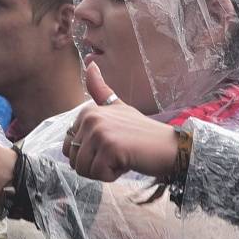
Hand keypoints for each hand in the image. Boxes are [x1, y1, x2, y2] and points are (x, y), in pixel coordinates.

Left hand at [64, 62, 178, 179]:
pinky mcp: (109, 148)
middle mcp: (91, 118)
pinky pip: (98, 174)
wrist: (169, 146)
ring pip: (83, 169)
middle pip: (74, 160)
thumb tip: (90, 63)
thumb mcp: (119, 108)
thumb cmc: (143, 133)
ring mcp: (100, 132)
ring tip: (122, 157)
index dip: (91, 155)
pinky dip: (112, 175)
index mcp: (88, 111)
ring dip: (103, 171)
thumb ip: (101, 91)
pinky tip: (127, 162)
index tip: (112, 145)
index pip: (69, 148)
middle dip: (95, 165)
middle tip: (117, 153)